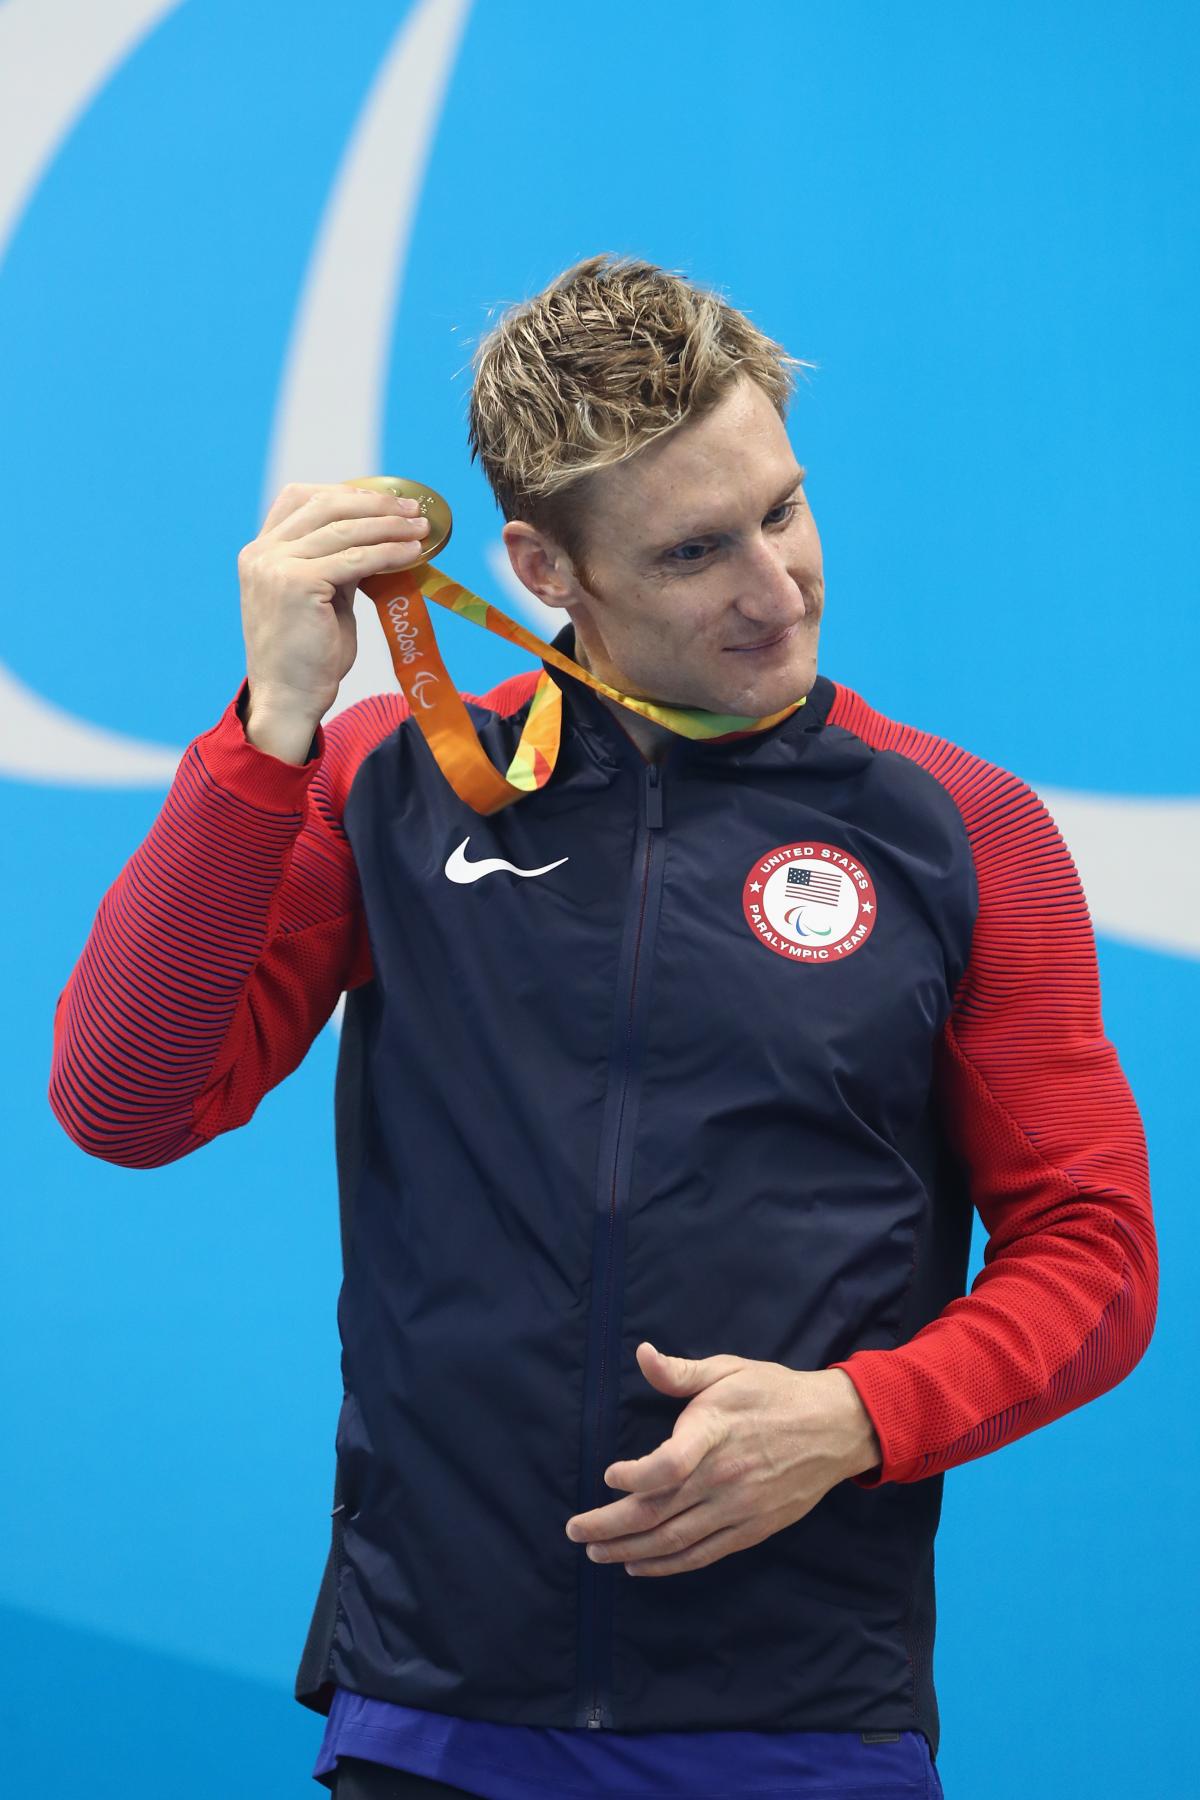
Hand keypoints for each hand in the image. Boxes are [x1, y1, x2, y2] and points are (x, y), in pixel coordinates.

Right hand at [237, 481, 430, 721]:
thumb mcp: (321, 597)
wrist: (289, 699)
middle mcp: (262, 552)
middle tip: (414, 508)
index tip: (384, 498)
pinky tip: (412, 553)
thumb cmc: (309, 657)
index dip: (345, 492)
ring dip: (389, 525)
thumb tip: (377, 538)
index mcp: (261, 551)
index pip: (299, 498)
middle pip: (324, 505)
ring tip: (421, 529)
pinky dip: (388, 552)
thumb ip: (337, 564)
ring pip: (343, 529)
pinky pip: (354, 559)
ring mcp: (275, 566)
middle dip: (375, 503)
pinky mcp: (297, 584)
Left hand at [564, 1343, 880, 1577]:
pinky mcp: (751, 1530)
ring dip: (630, 1549)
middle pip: (659, 1511)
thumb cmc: (773, 1393)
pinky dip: (667, 1564)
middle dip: (610, 1524)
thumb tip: (641, 1354)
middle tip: (575, 1531)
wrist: (835, 1428)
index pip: (669, 1466)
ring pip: (674, 1539)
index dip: (634, 1477)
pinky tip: (638, 1563)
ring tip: (596, 1551)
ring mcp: (739, 1509)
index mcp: (716, 1432)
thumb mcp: (728, 1370)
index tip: (608, 1475)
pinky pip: (702, 1554)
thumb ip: (681, 1372)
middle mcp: (724, 1477)